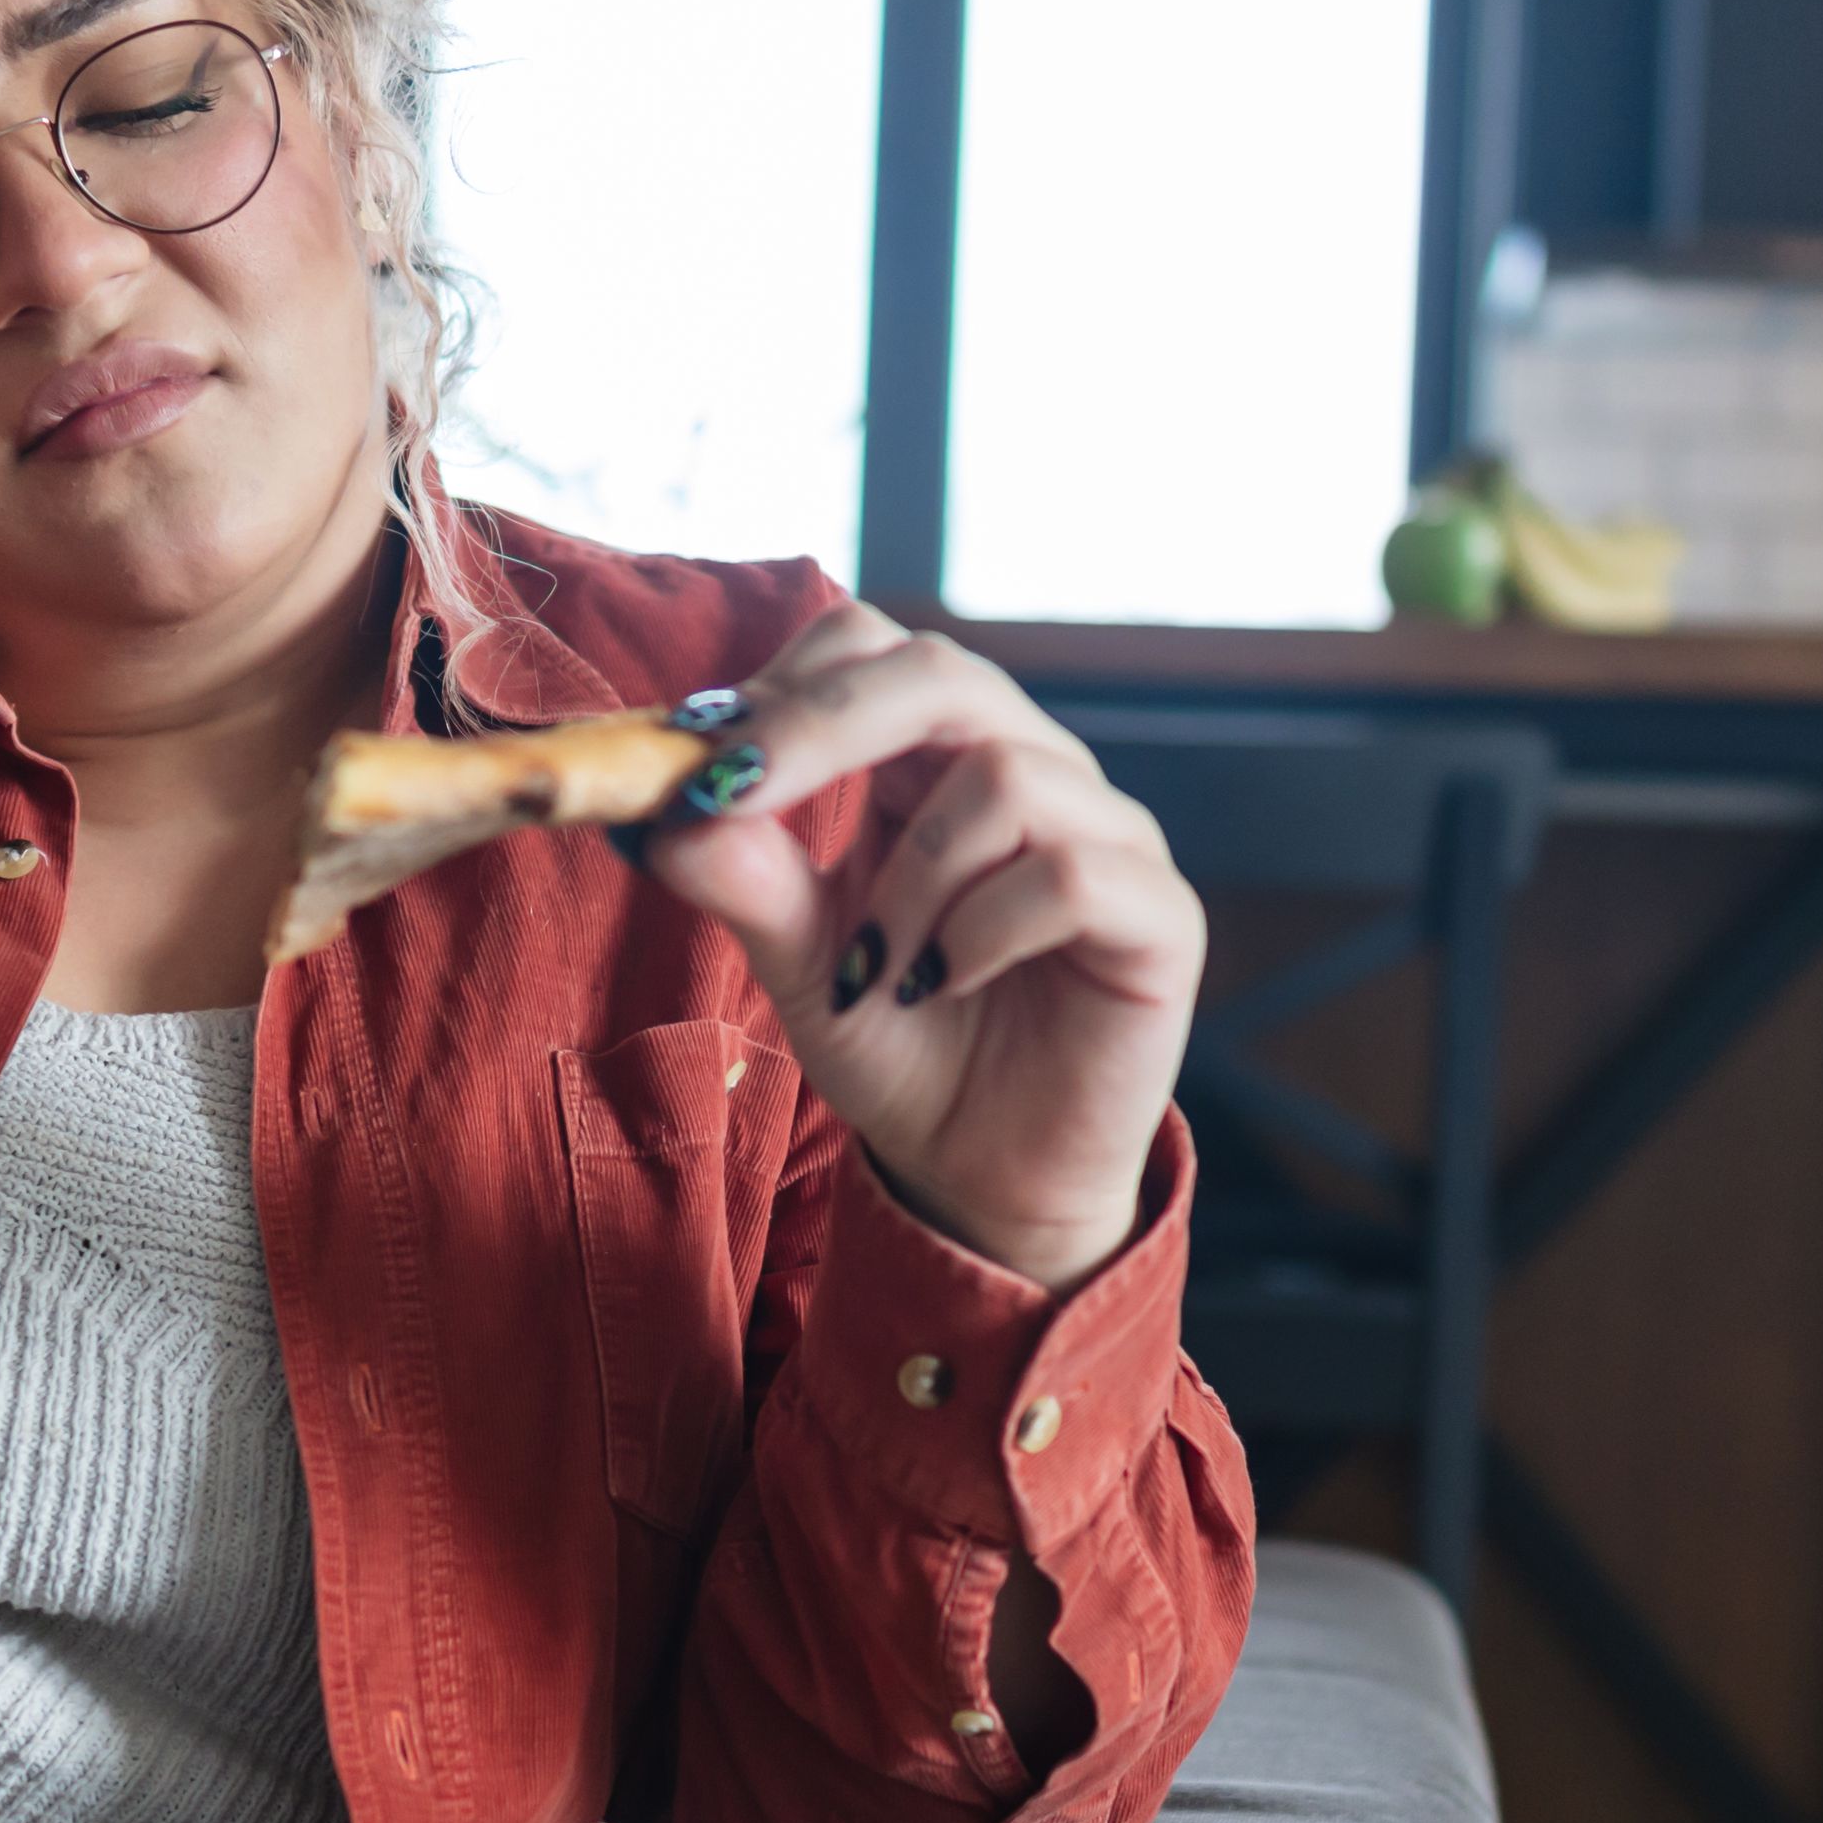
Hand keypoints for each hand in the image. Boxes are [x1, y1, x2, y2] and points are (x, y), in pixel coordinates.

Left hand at [627, 607, 1201, 1291]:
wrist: (983, 1172)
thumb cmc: (898, 1044)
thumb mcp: (799, 963)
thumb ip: (745, 883)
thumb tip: (662, 814)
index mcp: (932, 760)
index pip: (871, 649)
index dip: (781, 685)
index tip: (692, 758)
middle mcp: (1030, 770)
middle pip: (941, 670)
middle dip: (820, 726)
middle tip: (734, 794)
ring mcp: (1106, 835)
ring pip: (1004, 774)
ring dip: (910, 878)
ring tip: (874, 970)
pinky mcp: (1161, 916)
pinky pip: (1072, 873)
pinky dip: (984, 928)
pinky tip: (946, 984)